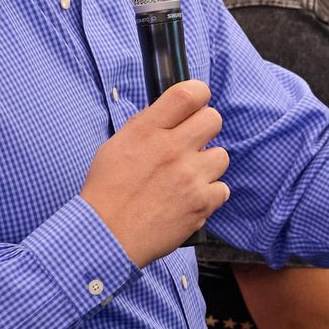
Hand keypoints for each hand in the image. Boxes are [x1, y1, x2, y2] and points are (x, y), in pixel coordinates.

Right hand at [81, 80, 228, 266]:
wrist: (106, 235)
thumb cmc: (107, 191)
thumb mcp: (117, 145)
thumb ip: (147, 126)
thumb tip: (172, 113)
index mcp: (147, 130)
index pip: (188, 93)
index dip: (199, 95)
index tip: (196, 104)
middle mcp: (171, 149)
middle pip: (213, 119)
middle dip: (204, 130)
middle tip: (190, 144)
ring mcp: (189, 177)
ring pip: (221, 155)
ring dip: (207, 165)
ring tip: (187, 177)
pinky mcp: (201, 203)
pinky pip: (222, 189)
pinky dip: (209, 195)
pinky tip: (189, 199)